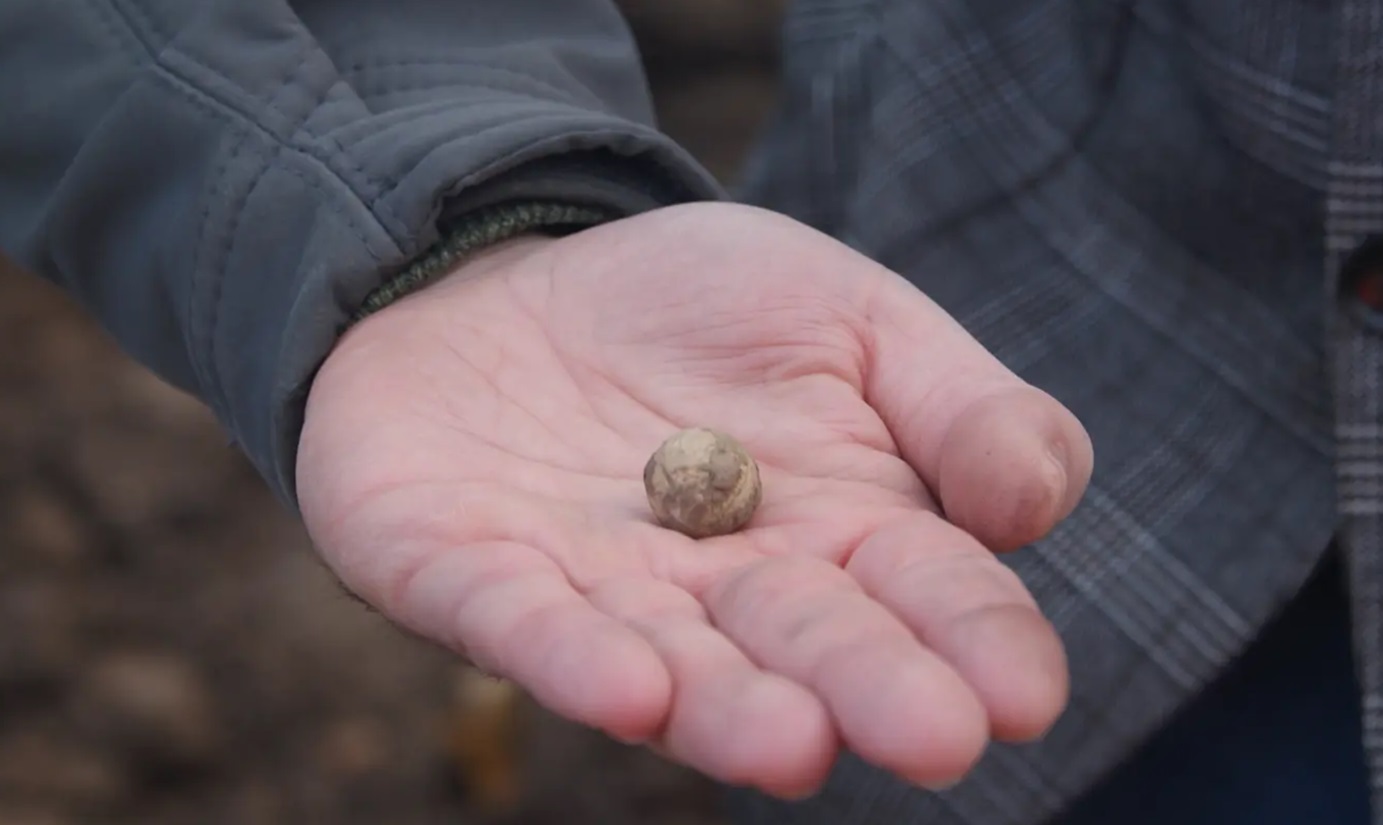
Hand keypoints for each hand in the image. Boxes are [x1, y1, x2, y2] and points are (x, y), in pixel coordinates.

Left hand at [296, 202, 1092, 797]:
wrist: (517, 269)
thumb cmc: (701, 307)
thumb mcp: (853, 318)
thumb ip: (959, 406)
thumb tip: (1034, 504)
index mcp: (840, 529)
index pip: (927, 592)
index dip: (977, 639)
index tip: (1021, 690)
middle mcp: (725, 588)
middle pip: (806, 643)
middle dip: (867, 687)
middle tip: (935, 736)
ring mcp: (597, 591)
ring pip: (671, 664)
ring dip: (727, 709)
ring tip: (790, 744)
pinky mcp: (473, 574)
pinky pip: (515, 619)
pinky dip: (565, 655)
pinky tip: (627, 688)